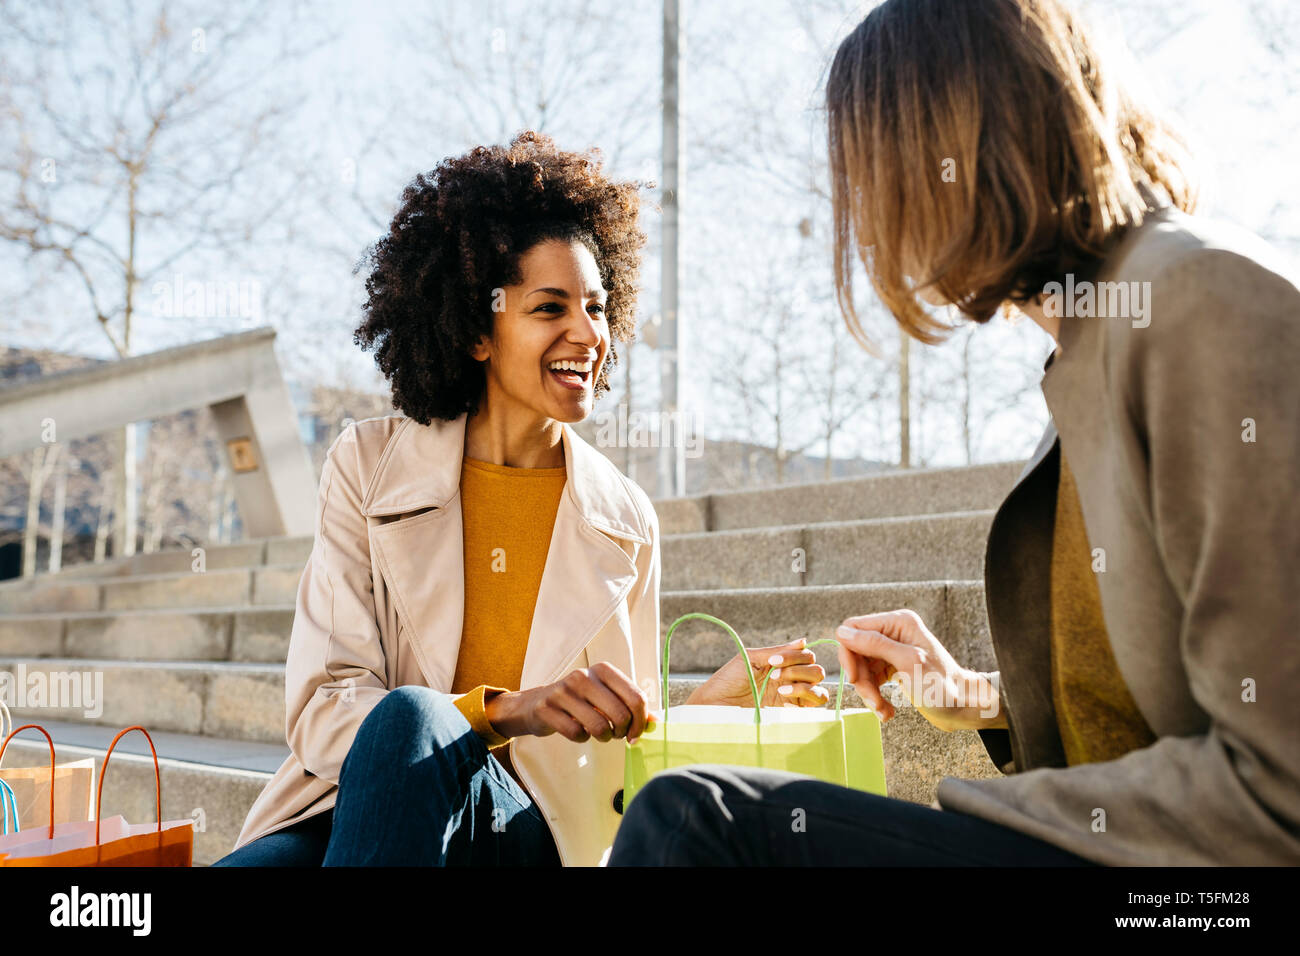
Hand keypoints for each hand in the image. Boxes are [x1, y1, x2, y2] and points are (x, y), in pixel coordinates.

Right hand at [485, 662, 654, 743]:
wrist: (536, 704)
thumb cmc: (579, 701)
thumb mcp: (605, 697)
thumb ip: (631, 707)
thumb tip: (656, 723)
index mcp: (603, 670)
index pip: (636, 697)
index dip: (640, 721)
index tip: (635, 734)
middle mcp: (584, 676)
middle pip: (620, 714)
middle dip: (622, 732)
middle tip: (616, 735)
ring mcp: (564, 691)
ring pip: (599, 726)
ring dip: (603, 737)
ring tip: (599, 734)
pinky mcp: (548, 708)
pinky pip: (576, 734)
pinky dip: (582, 739)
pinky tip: (578, 732)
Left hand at [688, 637, 828, 707]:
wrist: (714, 705)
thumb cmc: (728, 680)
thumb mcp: (752, 658)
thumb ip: (778, 651)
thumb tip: (804, 640)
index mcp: (781, 665)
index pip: (806, 656)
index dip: (795, 655)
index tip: (773, 660)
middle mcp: (790, 681)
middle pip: (816, 670)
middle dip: (799, 668)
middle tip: (775, 674)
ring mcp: (792, 698)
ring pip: (819, 688)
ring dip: (803, 683)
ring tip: (780, 687)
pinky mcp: (791, 714)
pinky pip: (815, 705)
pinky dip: (806, 696)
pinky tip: (784, 696)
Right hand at [835, 609, 1003, 731]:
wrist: (963, 708)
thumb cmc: (943, 686)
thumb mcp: (908, 663)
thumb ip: (875, 644)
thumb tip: (842, 632)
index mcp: (898, 623)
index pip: (854, 629)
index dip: (849, 654)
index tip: (856, 678)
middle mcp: (894, 632)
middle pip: (856, 652)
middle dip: (861, 679)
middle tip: (873, 701)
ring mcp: (893, 651)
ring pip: (862, 669)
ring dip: (868, 693)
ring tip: (882, 710)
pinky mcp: (894, 668)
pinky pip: (872, 680)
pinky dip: (875, 697)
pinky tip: (886, 711)